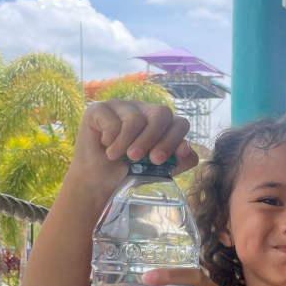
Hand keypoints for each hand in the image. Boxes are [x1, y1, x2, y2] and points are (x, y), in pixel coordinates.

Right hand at [68, 100, 196, 196]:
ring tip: (118, 156)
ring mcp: (122, 106)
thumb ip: (178, 160)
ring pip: (135, 118)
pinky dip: (110, 140)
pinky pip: (112, 120)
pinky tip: (106, 148)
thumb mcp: (160, 170)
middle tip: (137, 158)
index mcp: (164, 123)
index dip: (173, 141)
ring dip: (126, 143)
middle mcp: (145, 110)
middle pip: (161, 113)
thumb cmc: (131, 172)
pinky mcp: (99, 108)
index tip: (158, 160)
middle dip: (151, 139)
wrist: (100, 180)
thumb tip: (186, 148)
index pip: (180, 123)